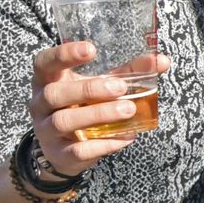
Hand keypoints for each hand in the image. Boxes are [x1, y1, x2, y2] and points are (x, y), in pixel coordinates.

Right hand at [28, 42, 168, 176]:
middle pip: (56, 93)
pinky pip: (78, 150)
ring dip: (99, 115)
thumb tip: (162, 60)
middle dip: (89, 89)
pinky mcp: (59, 153)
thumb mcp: (100, 85)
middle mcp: (41, 103)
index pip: (44, 62)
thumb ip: (128, 72)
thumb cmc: (83, 106)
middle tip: (121, 88)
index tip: (91, 49)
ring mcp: (46, 130)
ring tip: (129, 110)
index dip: (63, 54)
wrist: (64, 149)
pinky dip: (104, 144)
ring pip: (65, 121)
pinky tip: (126, 136)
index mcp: (48, 80)